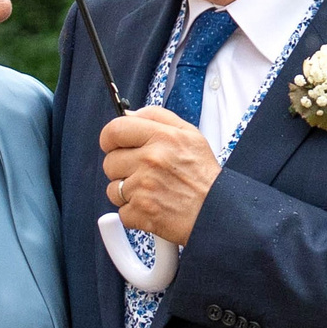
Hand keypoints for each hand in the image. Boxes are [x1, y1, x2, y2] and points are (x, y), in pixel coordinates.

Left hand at [101, 106, 220, 246]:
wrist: (216, 213)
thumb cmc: (204, 177)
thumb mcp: (190, 135)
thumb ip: (158, 117)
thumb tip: (129, 114)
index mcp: (162, 137)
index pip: (114, 130)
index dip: (110, 139)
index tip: (115, 146)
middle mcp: (151, 160)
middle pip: (110, 161)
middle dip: (122, 169)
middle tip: (143, 174)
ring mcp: (143, 187)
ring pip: (113, 188)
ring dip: (128, 193)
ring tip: (151, 192)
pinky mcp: (140, 212)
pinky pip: (121, 211)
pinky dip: (135, 213)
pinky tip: (153, 207)